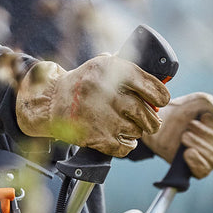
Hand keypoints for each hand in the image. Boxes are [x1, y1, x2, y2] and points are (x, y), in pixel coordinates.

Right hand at [15, 54, 169, 156]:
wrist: (52, 101)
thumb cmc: (82, 83)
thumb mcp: (103, 65)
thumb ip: (128, 71)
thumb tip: (158, 86)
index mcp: (114, 71)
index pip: (152, 87)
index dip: (161, 96)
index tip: (161, 100)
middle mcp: (109, 93)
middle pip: (147, 113)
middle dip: (152, 119)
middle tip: (149, 120)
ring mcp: (104, 117)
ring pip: (137, 131)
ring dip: (136, 130)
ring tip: (125, 125)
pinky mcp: (98, 137)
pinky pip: (126, 147)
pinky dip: (127, 144)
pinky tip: (120, 137)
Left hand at [142, 92, 212, 178]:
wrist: (156, 126)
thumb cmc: (177, 112)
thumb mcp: (191, 101)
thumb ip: (209, 101)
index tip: (203, 117)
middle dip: (205, 133)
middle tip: (189, 125)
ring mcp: (208, 158)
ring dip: (198, 144)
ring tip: (184, 136)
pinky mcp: (196, 168)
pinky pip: (204, 171)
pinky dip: (196, 162)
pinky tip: (187, 152)